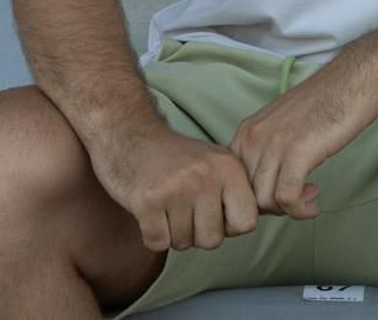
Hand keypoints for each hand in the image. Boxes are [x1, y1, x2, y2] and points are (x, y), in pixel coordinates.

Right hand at [89, 122, 259, 252]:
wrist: (130, 133)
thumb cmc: (175, 157)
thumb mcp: (216, 162)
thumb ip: (236, 192)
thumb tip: (246, 227)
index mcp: (229, 167)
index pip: (247, 223)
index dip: (229, 227)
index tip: (215, 214)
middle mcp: (206, 176)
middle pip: (213, 240)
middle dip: (197, 234)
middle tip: (184, 211)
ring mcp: (177, 188)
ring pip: (184, 244)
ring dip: (173, 233)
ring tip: (167, 207)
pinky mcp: (148, 201)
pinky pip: (158, 243)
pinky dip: (153, 235)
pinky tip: (151, 213)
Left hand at [229, 52, 377, 218]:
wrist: (355, 78)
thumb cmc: (328, 101)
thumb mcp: (284, 125)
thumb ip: (268, 150)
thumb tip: (266, 185)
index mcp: (247, 130)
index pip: (234, 182)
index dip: (256, 197)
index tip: (281, 196)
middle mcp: (254, 137)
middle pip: (247, 194)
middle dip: (273, 207)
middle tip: (298, 199)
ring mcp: (274, 144)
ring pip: (264, 201)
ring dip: (288, 210)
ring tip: (309, 200)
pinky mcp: (298, 152)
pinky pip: (287, 198)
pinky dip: (300, 210)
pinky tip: (314, 204)